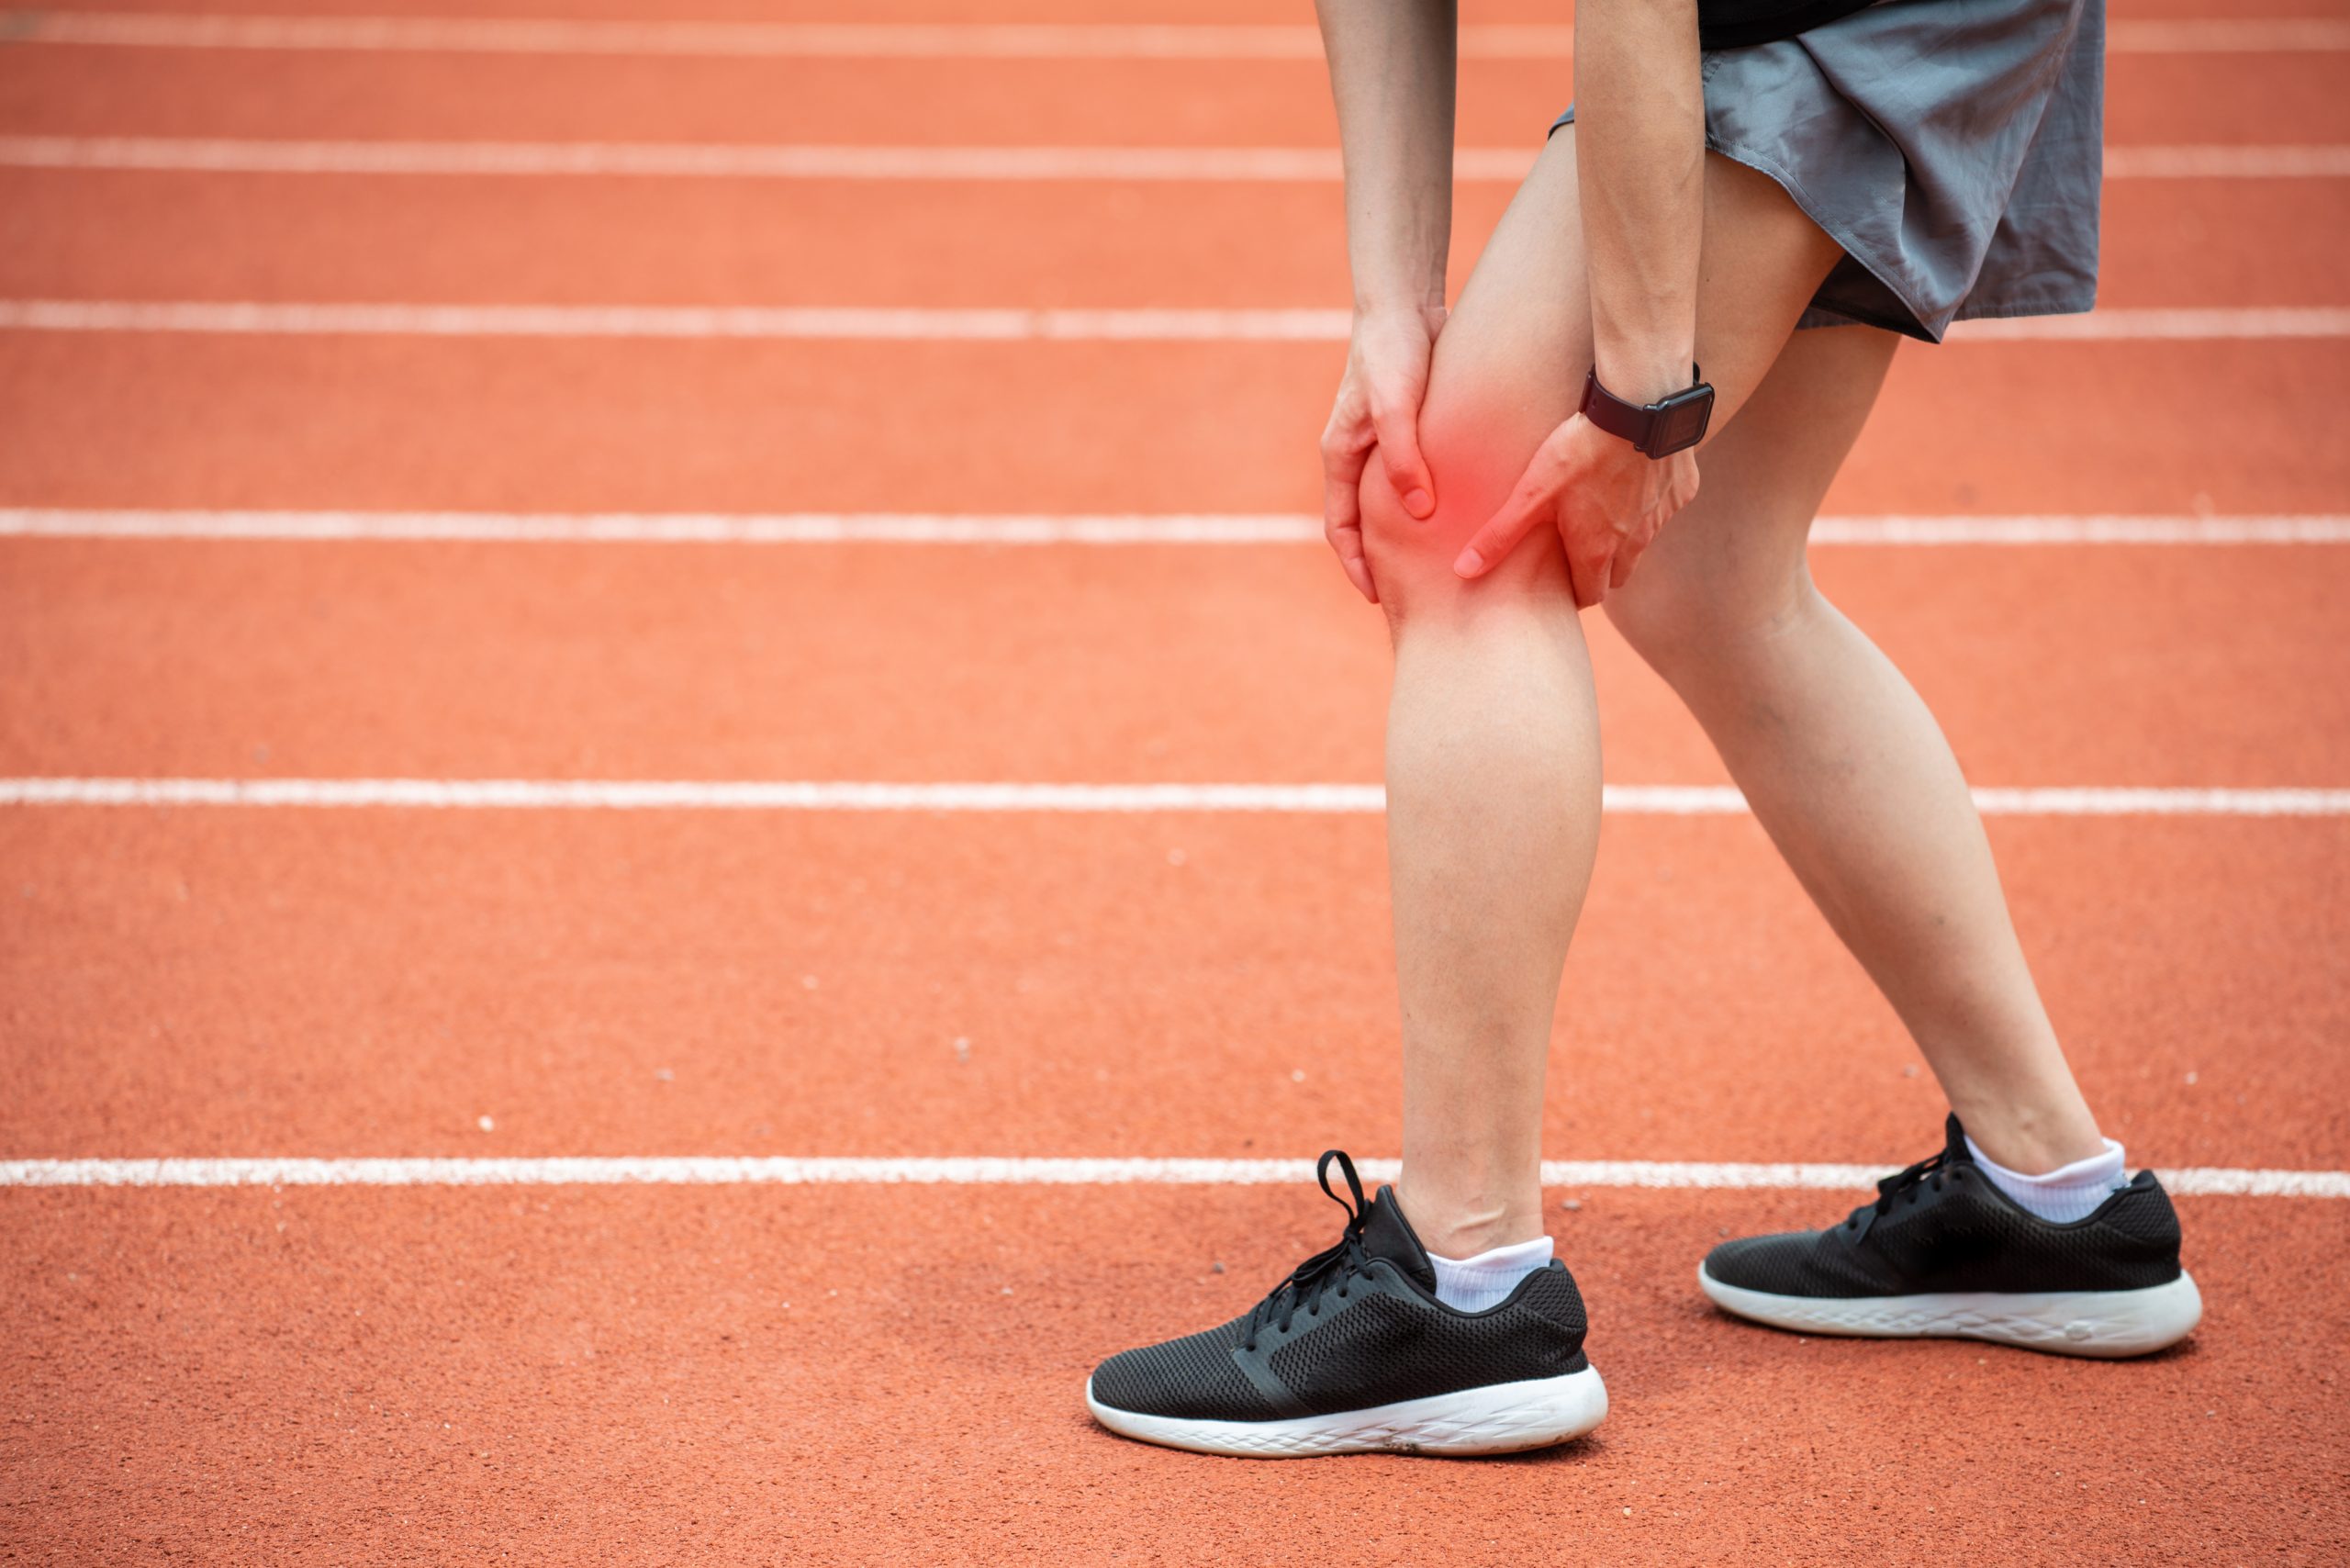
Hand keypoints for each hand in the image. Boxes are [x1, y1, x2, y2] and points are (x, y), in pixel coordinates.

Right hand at [1319, 305, 1444, 603]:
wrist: (1405, 303)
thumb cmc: (1393, 351)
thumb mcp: (1394, 407)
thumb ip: (1404, 459)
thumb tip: (1418, 512)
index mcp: (1341, 455)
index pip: (1340, 528)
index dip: (1357, 566)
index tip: (1379, 599)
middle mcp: (1358, 454)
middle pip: (1363, 523)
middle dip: (1379, 560)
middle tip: (1411, 594)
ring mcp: (1382, 443)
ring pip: (1389, 503)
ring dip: (1405, 535)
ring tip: (1436, 565)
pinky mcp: (1410, 430)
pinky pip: (1416, 478)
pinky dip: (1429, 504)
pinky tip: (1458, 517)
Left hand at [1452, 414, 1698, 607]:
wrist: (1640, 406)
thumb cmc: (1580, 451)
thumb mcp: (1532, 494)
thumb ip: (1499, 535)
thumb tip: (1462, 571)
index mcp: (1599, 550)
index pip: (1590, 596)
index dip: (1573, 594)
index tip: (1559, 585)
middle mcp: (1636, 542)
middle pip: (1619, 575)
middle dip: (1599, 571)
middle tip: (1577, 551)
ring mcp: (1662, 516)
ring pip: (1643, 541)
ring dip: (1625, 536)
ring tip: (1601, 511)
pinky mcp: (1682, 489)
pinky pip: (1665, 506)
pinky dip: (1650, 501)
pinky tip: (1634, 477)